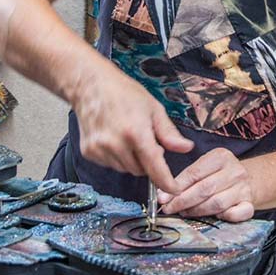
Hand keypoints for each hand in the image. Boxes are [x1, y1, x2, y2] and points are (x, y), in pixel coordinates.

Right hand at [71, 64, 193, 194]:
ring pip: (125, 169)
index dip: (167, 182)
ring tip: (128, 136)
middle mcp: (116, 144)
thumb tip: (186, 148)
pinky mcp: (89, 152)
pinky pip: (110, 165)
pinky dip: (117, 157)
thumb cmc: (123, 92)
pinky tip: (114, 138)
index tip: (174, 189)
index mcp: (136, 133)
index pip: (155, 168)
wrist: (90, 85)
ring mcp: (100, 149)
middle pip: (141, 171)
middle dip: (148, 162)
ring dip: (132, 160)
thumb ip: (169, 133)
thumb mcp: (153, 108)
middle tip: (146, 141)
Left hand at [157, 148, 254, 221]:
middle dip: (183, 201)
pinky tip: (213, 218)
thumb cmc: (219, 175)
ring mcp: (244, 187)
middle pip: (205, 189)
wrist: (249, 180)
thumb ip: (185, 179)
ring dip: (197, 211)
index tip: (163, 198)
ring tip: (185, 212)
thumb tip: (163, 194)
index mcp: (221, 156)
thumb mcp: (204, 168)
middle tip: (170, 209)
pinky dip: (224, 217)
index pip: (195, 173)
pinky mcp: (250, 203)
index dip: (176, 188)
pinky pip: (236, 214)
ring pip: (217, 203)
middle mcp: (235, 171)